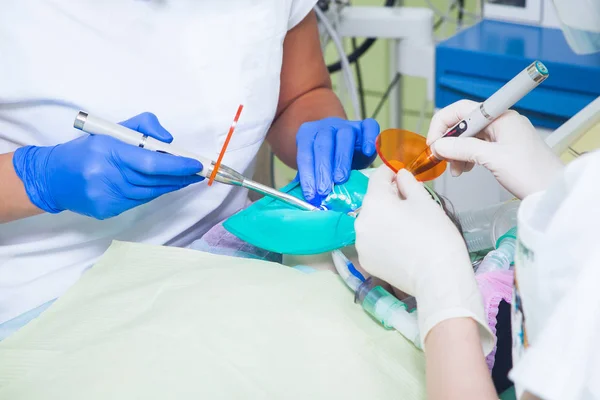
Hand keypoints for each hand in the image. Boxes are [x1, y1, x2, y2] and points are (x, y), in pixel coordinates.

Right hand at [13, 112, 203, 219]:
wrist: (52, 177)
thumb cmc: (86, 150)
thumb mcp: (111, 129)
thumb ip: (143, 126)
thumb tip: (169, 141)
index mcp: (109, 151)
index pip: (152, 162)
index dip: (177, 165)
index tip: (196, 164)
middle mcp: (107, 176)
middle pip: (155, 180)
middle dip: (180, 176)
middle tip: (198, 172)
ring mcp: (107, 197)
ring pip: (150, 193)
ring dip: (170, 185)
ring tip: (185, 178)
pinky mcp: (107, 210)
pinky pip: (139, 201)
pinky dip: (153, 193)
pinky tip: (161, 186)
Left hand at [296, 117, 378, 204]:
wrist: (343, 145)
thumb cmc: (327, 160)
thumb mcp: (314, 167)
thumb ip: (309, 178)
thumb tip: (303, 199)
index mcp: (308, 134)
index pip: (305, 154)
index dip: (307, 175)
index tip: (311, 195)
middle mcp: (327, 126)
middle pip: (323, 144)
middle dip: (323, 169)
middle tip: (324, 190)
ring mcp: (346, 125)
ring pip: (344, 137)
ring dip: (342, 159)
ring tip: (340, 179)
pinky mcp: (364, 127)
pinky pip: (369, 127)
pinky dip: (370, 138)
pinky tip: (368, 152)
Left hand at [355, 166, 493, 352]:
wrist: (438, 276)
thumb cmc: (435, 234)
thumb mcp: (424, 201)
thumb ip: (408, 183)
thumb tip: (400, 175)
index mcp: (374, 202)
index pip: (377, 177)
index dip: (390, 172)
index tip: (400, 172)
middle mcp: (360, 221)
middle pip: (373, 201)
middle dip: (388, 198)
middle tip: (410, 203)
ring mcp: (360, 243)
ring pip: (371, 222)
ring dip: (384, 219)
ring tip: (405, 226)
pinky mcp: (365, 261)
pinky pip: (372, 241)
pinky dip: (382, 238)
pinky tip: (399, 244)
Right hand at [427, 100, 563, 198]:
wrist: (553, 192)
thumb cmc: (532, 173)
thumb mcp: (492, 159)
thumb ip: (463, 149)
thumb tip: (439, 145)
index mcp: (501, 117)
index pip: (462, 109)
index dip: (444, 123)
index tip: (434, 142)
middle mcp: (501, 122)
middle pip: (464, 123)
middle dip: (449, 140)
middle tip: (439, 157)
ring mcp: (502, 135)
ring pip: (469, 137)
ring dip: (456, 151)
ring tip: (454, 169)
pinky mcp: (503, 148)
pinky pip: (477, 147)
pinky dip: (466, 157)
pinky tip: (463, 169)